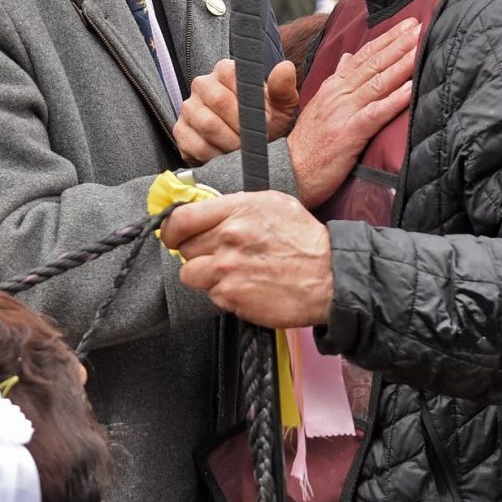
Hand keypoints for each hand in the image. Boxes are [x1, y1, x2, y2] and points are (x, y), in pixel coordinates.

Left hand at [161, 191, 332, 326]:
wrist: (331, 276)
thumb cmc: (304, 239)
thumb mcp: (270, 203)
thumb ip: (233, 206)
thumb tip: (204, 208)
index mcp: (236, 211)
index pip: (181, 218)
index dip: (170, 228)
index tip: (172, 234)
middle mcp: (228, 239)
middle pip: (184, 248)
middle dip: (196, 251)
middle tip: (216, 253)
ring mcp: (228, 271)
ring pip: (191, 274)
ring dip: (206, 274)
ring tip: (231, 272)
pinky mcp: (233, 298)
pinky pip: (211, 295)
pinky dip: (224, 293)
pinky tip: (246, 286)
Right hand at [174, 59, 300, 164]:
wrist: (251, 147)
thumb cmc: (266, 121)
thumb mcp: (281, 105)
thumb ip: (283, 87)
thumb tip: (285, 68)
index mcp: (225, 71)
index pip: (231, 75)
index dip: (250, 101)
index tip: (266, 119)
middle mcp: (202, 85)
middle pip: (218, 101)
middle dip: (242, 125)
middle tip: (255, 140)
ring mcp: (188, 108)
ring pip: (207, 124)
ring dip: (230, 142)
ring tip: (244, 150)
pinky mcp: (180, 131)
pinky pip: (196, 145)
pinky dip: (215, 156)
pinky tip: (226, 157)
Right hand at [289, 17, 418, 208]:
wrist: (288, 170)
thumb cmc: (308, 143)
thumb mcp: (320, 105)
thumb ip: (337, 79)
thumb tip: (349, 56)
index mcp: (332, 87)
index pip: (363, 56)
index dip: (387, 39)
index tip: (408, 24)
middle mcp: (338, 94)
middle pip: (372, 63)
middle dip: (399, 43)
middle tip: (421, 26)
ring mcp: (343, 112)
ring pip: (377, 82)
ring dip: (401, 64)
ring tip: (421, 48)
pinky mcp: (349, 133)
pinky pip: (376, 113)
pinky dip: (394, 100)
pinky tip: (412, 89)